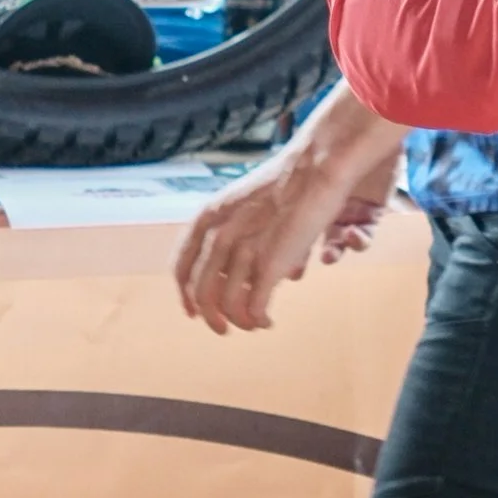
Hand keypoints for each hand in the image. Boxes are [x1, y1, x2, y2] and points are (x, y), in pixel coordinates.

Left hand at [175, 124, 402, 334]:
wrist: (315, 169)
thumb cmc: (288, 183)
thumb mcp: (244, 203)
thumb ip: (233, 232)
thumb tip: (232, 267)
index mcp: (208, 219)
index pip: (182, 269)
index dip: (186, 296)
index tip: (194, 312)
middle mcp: (219, 235)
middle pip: (202, 293)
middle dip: (211, 317)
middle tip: (223, 329)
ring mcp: (242, 251)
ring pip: (227, 305)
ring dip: (238, 321)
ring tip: (252, 324)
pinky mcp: (268, 266)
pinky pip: (254, 307)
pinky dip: (258, 319)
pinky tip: (266, 320)